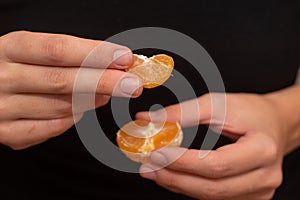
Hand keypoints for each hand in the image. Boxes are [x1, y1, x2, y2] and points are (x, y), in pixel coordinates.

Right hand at [0, 31, 141, 149]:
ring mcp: (2, 108)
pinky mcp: (7, 132)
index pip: (58, 50)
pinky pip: (50, 128)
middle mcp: (1, 78)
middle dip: (104, 81)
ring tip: (107, 93)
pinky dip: (71, 119)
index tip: (123, 58)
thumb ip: (68, 57)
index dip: (95, 54)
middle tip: (132, 84)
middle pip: (62, 80)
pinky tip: (81, 110)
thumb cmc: (15, 66)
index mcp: (10, 48)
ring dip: (91, 100)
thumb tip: (111, 67)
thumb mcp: (32, 51)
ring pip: (61, 106)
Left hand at [136, 92, 293, 199]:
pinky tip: (175, 176)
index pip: (217, 164)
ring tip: (155, 172)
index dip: (183, 162)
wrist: (274, 123)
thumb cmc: (250, 111)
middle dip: (175, 179)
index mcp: (262, 149)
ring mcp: (260, 191)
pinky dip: (192, 187)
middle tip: (148, 168)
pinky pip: (215, 196)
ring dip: (179, 185)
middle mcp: (264, 176)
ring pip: (212, 196)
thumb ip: (183, 112)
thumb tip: (148, 118)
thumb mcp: (218, 103)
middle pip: (213, 188)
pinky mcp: (251, 195)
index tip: (156, 153)